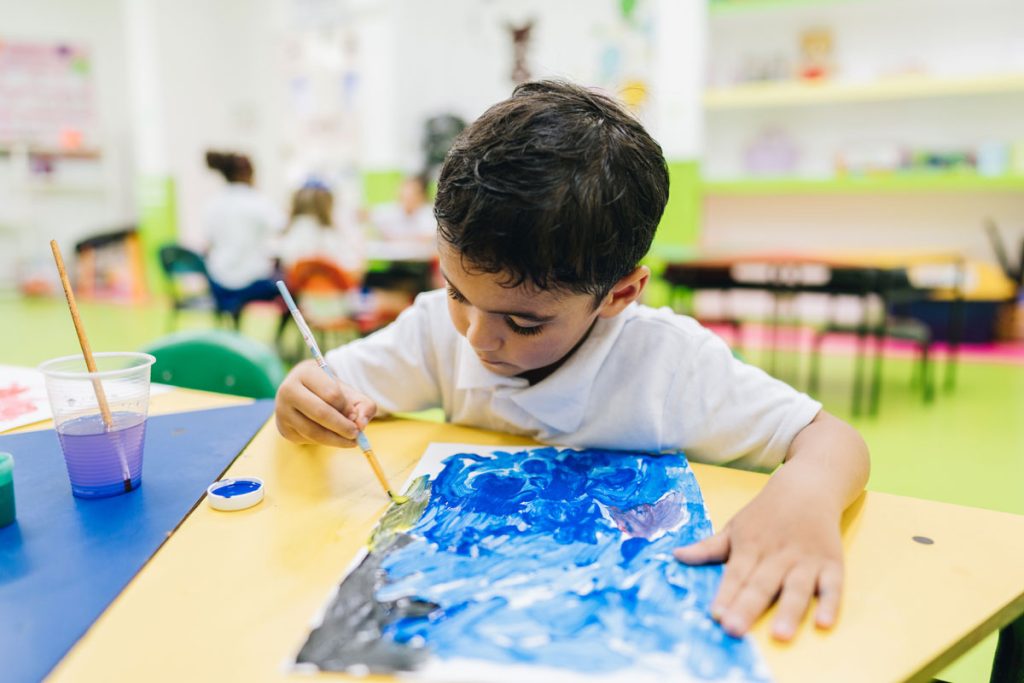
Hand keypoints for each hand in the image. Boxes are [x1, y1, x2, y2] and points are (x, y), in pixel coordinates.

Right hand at [274, 360, 376, 447]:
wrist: (305, 392)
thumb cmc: (330, 391)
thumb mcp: (349, 392)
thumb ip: (363, 406)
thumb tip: (361, 424)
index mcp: (306, 373)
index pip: (331, 393)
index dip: (346, 407)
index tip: (356, 415)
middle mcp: (289, 390)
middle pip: (320, 413)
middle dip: (342, 427)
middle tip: (356, 434)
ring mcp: (283, 410)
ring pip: (313, 431)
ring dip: (335, 439)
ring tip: (350, 440)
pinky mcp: (284, 428)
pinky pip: (307, 440)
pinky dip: (325, 442)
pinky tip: (334, 438)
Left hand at [673, 485, 843, 640]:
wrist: (808, 485)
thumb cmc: (766, 513)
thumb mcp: (735, 527)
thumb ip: (708, 547)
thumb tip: (675, 556)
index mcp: (750, 546)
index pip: (736, 574)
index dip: (726, 594)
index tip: (716, 615)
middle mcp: (777, 554)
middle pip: (761, 583)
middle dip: (748, 607)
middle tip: (735, 629)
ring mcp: (806, 559)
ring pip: (797, 588)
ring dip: (789, 611)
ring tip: (780, 635)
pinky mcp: (832, 563)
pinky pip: (833, 585)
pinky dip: (831, 603)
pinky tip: (824, 623)